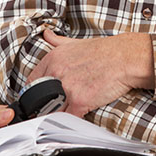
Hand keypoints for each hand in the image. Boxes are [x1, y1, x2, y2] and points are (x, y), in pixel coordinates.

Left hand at [27, 29, 151, 116]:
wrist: (124, 57)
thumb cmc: (104, 51)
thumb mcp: (75, 42)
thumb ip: (57, 40)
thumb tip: (47, 35)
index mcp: (53, 59)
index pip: (31, 81)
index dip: (34, 91)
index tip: (38, 97)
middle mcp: (57, 73)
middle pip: (39, 98)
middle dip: (44, 105)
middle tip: (50, 108)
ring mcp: (67, 88)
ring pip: (52, 110)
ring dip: (56, 114)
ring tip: (62, 114)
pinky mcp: (80, 101)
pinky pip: (68, 118)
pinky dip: (70, 121)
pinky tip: (75, 117)